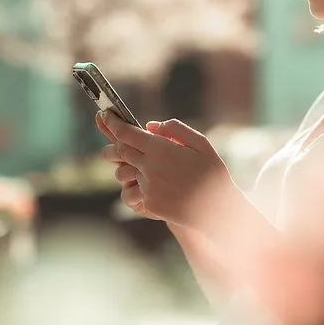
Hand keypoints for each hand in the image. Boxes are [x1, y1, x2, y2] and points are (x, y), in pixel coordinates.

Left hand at [98, 109, 231, 228]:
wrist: (218, 210)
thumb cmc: (212, 173)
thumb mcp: (200, 143)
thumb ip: (174, 129)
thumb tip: (150, 126)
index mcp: (161, 149)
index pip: (125, 133)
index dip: (112, 122)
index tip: (106, 114)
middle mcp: (150, 168)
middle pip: (121, 151)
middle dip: (119, 143)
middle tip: (126, 140)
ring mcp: (147, 187)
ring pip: (125, 172)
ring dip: (131, 166)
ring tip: (149, 167)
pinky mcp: (149, 203)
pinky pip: (133, 191)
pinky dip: (140, 186)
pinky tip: (155, 186)